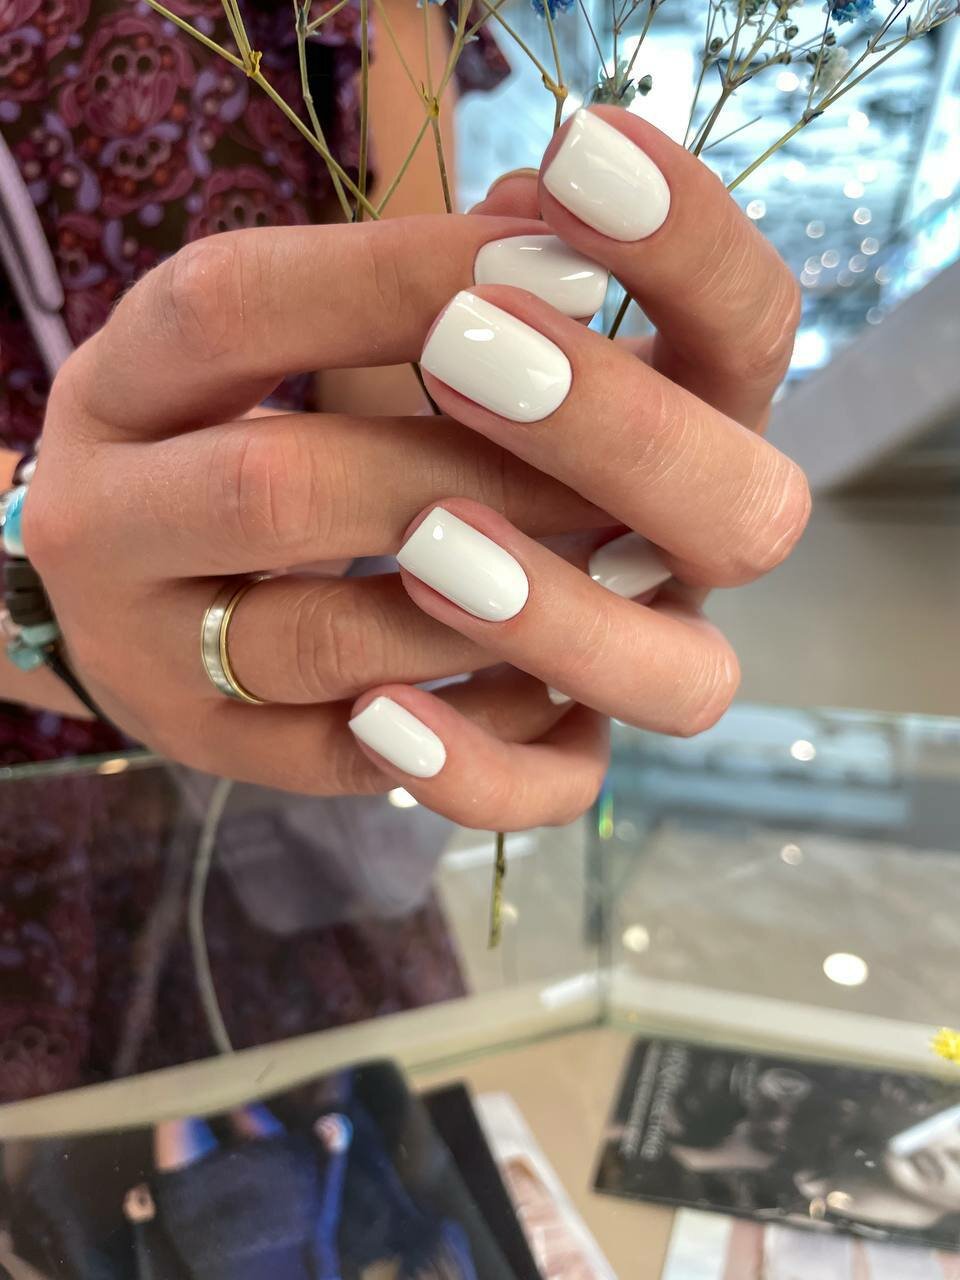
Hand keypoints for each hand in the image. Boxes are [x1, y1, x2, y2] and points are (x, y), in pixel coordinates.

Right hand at [23, 213, 601, 796]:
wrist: (124, 591)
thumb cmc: (224, 438)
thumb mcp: (255, 344)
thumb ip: (382, 291)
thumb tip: (547, 232)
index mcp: (119, 388)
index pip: (233, 307)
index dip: (400, 277)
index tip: (562, 262)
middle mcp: (99, 525)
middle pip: (277, 492)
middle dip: (473, 468)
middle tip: (619, 454)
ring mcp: (147, 658)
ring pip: (326, 644)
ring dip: (494, 606)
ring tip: (621, 560)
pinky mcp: (217, 756)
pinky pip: (356, 765)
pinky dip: (478, 734)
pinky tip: (569, 684)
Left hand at [346, 107, 809, 826]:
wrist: (287, 557)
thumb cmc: (363, 412)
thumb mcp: (382, 327)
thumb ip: (457, 272)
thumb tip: (524, 215)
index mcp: (675, 412)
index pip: (747, 328)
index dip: (691, 248)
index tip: (579, 160)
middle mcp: (672, 543)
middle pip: (751, 513)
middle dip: (619, 430)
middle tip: (462, 350)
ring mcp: (621, 656)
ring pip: (687, 681)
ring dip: (560, 613)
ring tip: (425, 545)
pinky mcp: (540, 749)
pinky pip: (556, 793)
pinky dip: (476, 765)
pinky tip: (373, 709)